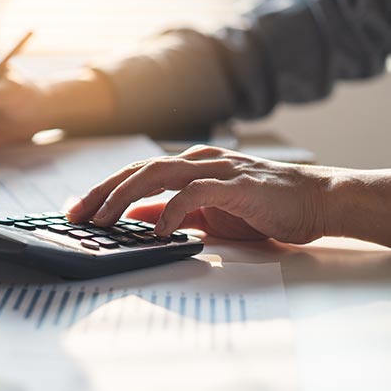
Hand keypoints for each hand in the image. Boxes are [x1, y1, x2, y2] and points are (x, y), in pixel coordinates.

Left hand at [66, 145, 337, 243]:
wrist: (314, 201)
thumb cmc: (261, 207)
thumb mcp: (206, 212)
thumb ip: (172, 210)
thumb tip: (135, 216)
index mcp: (188, 165)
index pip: (135, 173)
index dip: (103, 189)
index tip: (77, 210)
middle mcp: (197, 161)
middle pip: (138, 170)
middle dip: (102, 192)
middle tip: (76, 215)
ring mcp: (217, 169)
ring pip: (158, 174)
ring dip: (125, 196)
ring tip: (103, 220)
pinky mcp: (237, 185)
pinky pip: (196, 193)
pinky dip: (171, 209)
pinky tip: (157, 229)